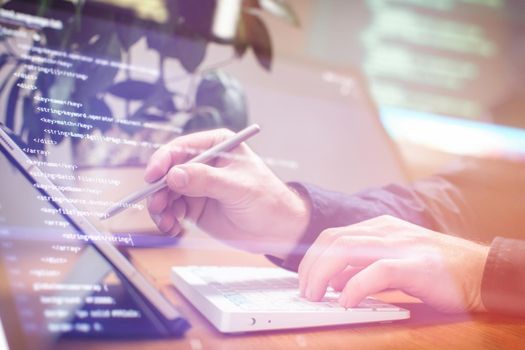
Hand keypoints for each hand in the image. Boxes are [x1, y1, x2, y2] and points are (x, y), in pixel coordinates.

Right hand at [144, 128, 309, 257]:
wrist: (276, 230)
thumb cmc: (267, 200)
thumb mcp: (238, 187)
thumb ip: (206, 180)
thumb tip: (174, 175)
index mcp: (216, 146)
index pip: (181, 147)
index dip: (163, 160)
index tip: (153, 177)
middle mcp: (203, 163)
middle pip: (167, 170)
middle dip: (158, 189)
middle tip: (158, 206)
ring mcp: (197, 185)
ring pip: (165, 192)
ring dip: (160, 207)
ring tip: (167, 223)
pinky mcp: (194, 205)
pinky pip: (171, 209)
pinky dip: (167, 219)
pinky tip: (174, 228)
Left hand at [298, 215, 489, 312]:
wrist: (479, 271)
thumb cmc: (435, 269)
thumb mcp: (392, 262)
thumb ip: (362, 268)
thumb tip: (333, 280)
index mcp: (378, 227)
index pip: (332, 235)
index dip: (311, 258)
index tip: (303, 279)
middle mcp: (385, 230)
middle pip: (332, 240)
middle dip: (310, 266)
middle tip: (305, 291)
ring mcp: (400, 245)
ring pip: (346, 250)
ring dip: (322, 274)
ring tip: (316, 296)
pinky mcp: (415, 265)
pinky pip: (376, 271)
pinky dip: (355, 286)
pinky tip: (346, 301)